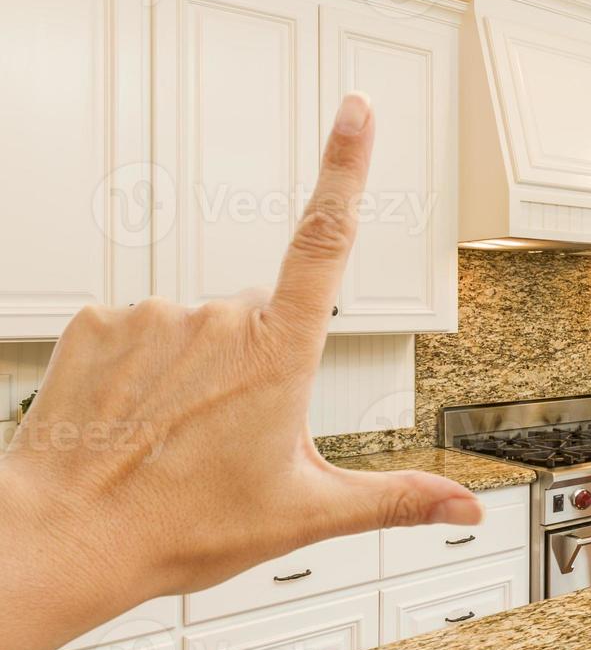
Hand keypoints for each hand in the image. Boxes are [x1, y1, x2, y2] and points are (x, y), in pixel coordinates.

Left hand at [0, 94, 480, 649]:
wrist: (69, 536)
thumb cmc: (179, 525)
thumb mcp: (308, 515)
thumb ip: (397, 499)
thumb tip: (463, 507)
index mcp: (279, 355)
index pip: (326, 240)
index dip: (346, 168)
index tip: (356, 113)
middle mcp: (218, 320)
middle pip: (264, 315)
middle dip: (263, 359)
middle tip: (238, 434)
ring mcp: (154, 316)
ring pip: (202, 325)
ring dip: (204, 367)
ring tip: (183, 435)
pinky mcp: (98, 321)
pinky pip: (145, 327)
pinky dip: (150, 364)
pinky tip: (142, 415)